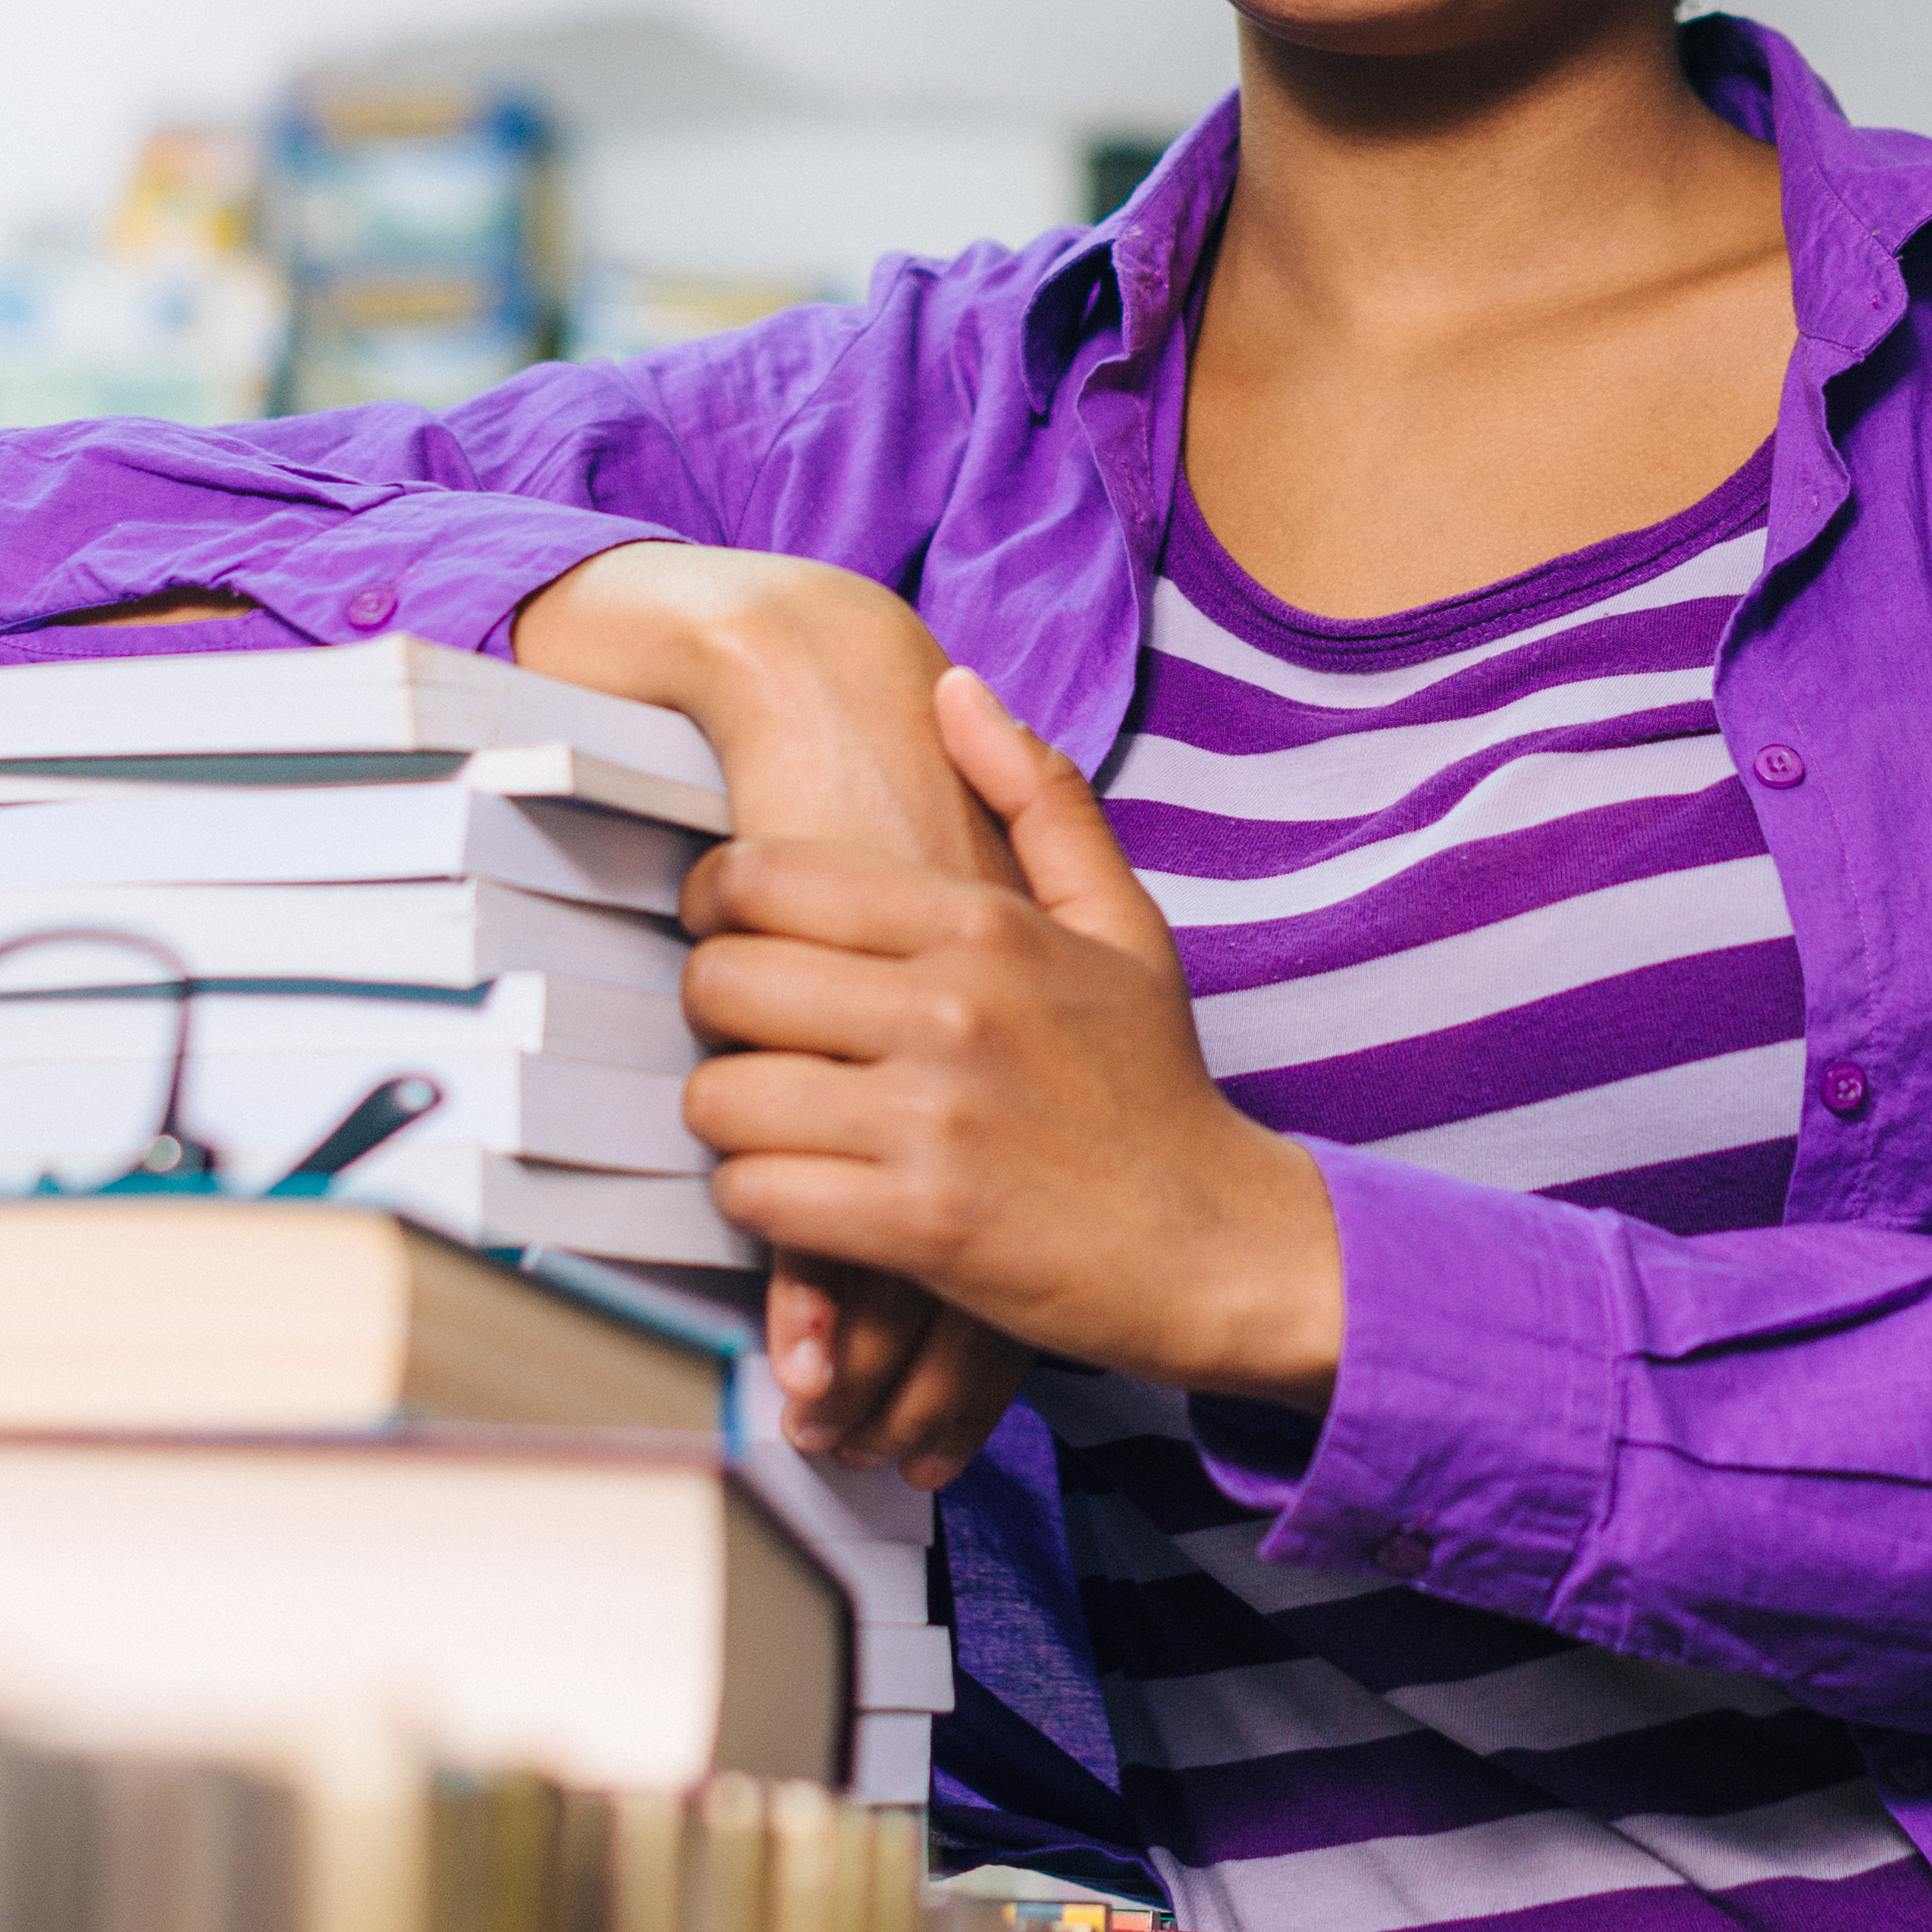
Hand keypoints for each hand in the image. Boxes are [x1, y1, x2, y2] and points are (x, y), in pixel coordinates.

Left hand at [680, 669, 1344, 1430]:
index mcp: (983, 925)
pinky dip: (757, 1200)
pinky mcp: (918, 1224)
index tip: (726, 932)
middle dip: (711, 1011)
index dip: (714, 902)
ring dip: (727, 1115)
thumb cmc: (1155, 1085)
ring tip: (767, 1119)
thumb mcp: (1120, 922)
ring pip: (722, 1095)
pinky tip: (797, 1194)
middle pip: (722, 979)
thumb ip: (1040, 797)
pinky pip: (757, 1193)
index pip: (765, 877)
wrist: (1220, 1244)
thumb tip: (955, 686)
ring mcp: (931, 1119)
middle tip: (743, 1034)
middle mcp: (949, 1009)